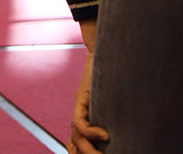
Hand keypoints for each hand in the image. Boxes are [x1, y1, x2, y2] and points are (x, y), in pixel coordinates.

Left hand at [68, 20, 107, 153]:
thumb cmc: (114, 79)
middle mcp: (82, 114)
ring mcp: (80, 107)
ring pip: (77, 135)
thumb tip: (124, 132)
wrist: (105, 55)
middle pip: (76, 142)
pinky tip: (104, 135)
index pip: (79, 141)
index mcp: (88, 118)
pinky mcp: (81, 99)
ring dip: (88, 148)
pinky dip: (90, 131)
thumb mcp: (113, 103)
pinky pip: (80, 121)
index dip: (82, 151)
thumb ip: (112, 117)